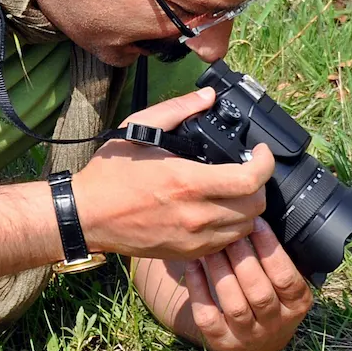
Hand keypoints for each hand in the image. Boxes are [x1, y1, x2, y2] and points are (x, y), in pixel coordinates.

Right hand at [72, 87, 273, 260]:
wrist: (87, 216)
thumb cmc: (109, 174)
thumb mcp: (138, 130)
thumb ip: (177, 110)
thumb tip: (208, 97)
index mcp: (187, 182)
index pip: (249, 180)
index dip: (265, 164)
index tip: (261, 153)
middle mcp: (195, 215)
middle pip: (255, 207)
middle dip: (259, 185)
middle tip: (248, 170)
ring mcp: (192, 239)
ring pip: (246, 228)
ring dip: (248, 208)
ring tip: (235, 191)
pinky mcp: (186, 253)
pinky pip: (226, 243)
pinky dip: (231, 227)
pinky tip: (218, 210)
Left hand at [134, 219, 312, 350]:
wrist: (256, 341)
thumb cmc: (271, 295)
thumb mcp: (287, 282)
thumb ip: (281, 257)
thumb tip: (264, 212)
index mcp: (297, 305)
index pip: (286, 277)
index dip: (270, 248)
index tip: (256, 222)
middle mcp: (276, 324)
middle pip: (259, 291)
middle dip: (242, 257)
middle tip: (228, 230)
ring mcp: (248, 336)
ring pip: (234, 304)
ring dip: (221, 270)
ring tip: (211, 244)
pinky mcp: (221, 341)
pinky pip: (207, 315)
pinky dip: (198, 288)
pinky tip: (193, 263)